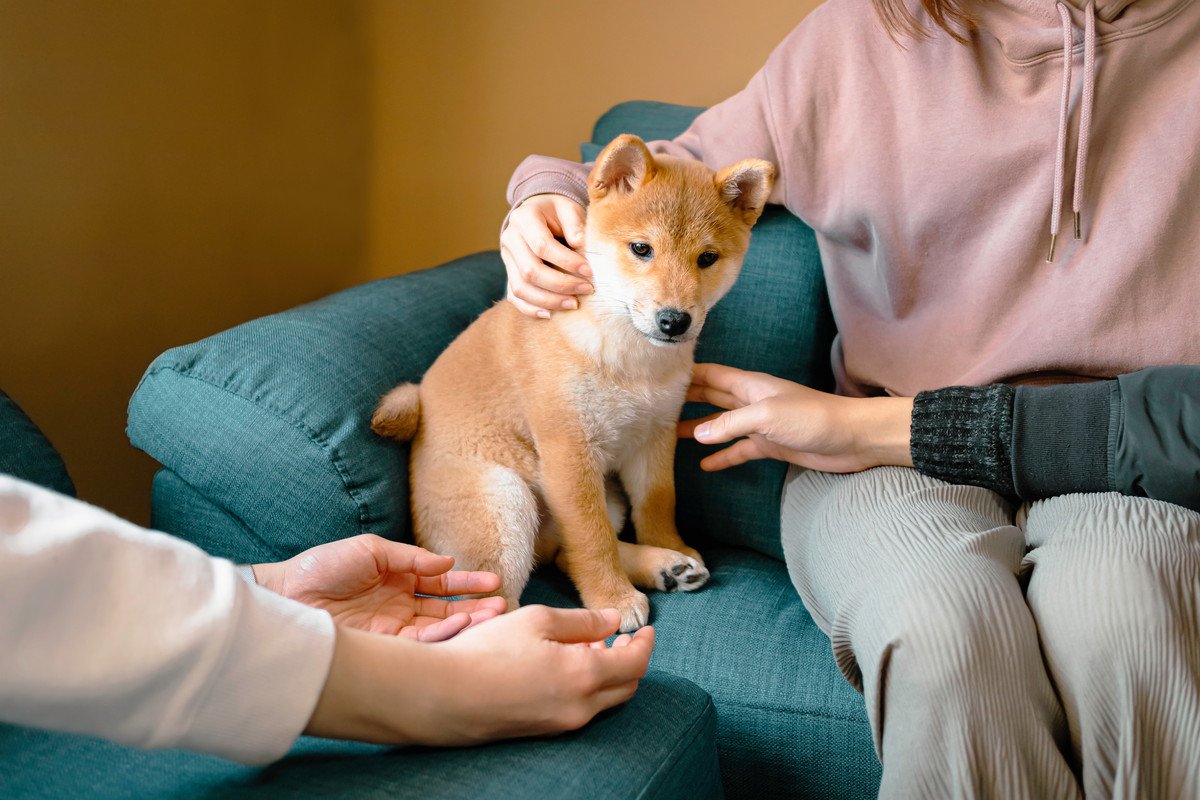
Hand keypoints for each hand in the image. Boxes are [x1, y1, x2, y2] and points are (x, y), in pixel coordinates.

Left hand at [253, 534, 505, 641]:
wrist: (287, 594)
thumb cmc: (323, 566)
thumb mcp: (370, 551)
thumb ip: (410, 558)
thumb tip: (447, 563)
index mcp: (400, 580)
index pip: (443, 585)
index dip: (469, 584)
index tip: (495, 583)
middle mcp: (402, 606)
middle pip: (448, 609)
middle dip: (477, 608)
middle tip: (502, 606)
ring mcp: (394, 628)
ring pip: (439, 628)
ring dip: (466, 622)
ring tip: (490, 616)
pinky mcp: (383, 645)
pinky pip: (419, 642)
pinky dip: (442, 634)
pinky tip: (460, 625)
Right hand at [306, 606, 654, 745]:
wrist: (445, 697)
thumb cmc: (489, 651)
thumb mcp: (537, 620)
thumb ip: (582, 621)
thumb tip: (613, 621)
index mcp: (586, 675)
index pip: (636, 662)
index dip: (645, 643)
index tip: (646, 628)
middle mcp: (581, 707)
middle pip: (626, 686)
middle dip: (630, 659)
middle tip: (624, 637)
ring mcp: (563, 724)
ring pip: (604, 700)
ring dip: (608, 673)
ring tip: (594, 646)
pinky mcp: (544, 731)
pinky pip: (581, 710)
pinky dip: (587, 687)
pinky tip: (568, 667)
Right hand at [500, 194, 592, 317]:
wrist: (537, 212)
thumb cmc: (557, 211)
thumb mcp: (568, 207)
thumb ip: (575, 223)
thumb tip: (580, 244)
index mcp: (524, 218)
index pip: (542, 246)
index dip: (567, 261)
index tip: (589, 271)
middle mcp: (510, 239)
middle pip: (530, 271)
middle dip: (561, 285)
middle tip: (586, 289)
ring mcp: (506, 258)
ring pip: (521, 288)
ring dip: (548, 300)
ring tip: (573, 304)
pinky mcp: (509, 273)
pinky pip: (514, 297)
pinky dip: (531, 309)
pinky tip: (550, 314)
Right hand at [678, 363, 913, 472]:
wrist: (853, 439)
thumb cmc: (814, 418)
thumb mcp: (767, 416)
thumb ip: (731, 424)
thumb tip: (698, 434)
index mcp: (750, 385)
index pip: (710, 374)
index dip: (686, 374)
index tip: (659, 378)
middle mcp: (751, 401)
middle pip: (711, 396)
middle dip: (685, 400)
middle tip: (655, 407)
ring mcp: (760, 424)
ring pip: (721, 424)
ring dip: (697, 428)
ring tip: (669, 436)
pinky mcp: (770, 444)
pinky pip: (739, 449)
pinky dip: (721, 455)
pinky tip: (704, 464)